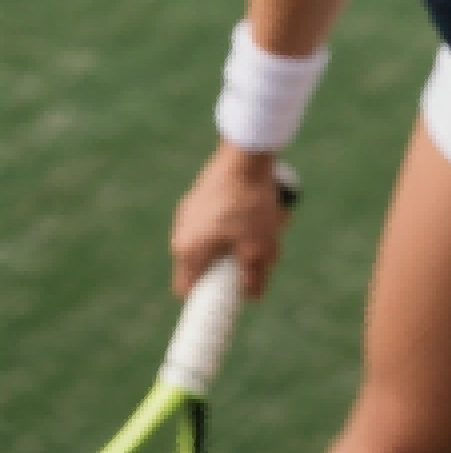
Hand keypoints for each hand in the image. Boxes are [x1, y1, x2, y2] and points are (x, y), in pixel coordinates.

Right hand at [171, 142, 287, 299]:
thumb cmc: (250, 203)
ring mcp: (190, 211)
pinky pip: (217, 219)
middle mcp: (182, 232)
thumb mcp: (259, 248)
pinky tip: (261, 212)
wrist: (247, 153)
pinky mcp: (201, 194)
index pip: (188, 289)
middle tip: (257, 259)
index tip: (226, 298)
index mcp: (188, 250)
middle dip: (232, 266)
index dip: (207, 299)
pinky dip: (237, 221)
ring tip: (267, 230)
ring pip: (215, 240)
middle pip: (206, 264)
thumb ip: (254, 278)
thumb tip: (252, 297)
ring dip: (239, 241)